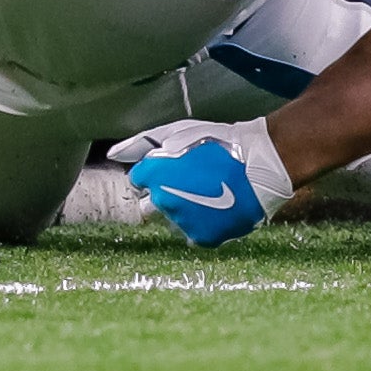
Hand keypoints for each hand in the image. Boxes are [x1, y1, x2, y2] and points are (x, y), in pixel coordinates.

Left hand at [108, 117, 292, 246]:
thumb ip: (141, 144)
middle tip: (194, 180)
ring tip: (211, 192)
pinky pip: (194, 233)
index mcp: (153, 175)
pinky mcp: (202, 238)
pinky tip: (217, 208)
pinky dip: (203, 223)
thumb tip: (113, 154)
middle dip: (167, 193)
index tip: (176, 166)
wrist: (257, 167)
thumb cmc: (217, 144)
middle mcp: (162, 201)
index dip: (157, 171)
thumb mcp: (177, 132)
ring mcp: (182, 222)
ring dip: (185, 208)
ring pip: (175, 218)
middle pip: (152, 203)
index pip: (139, 180)